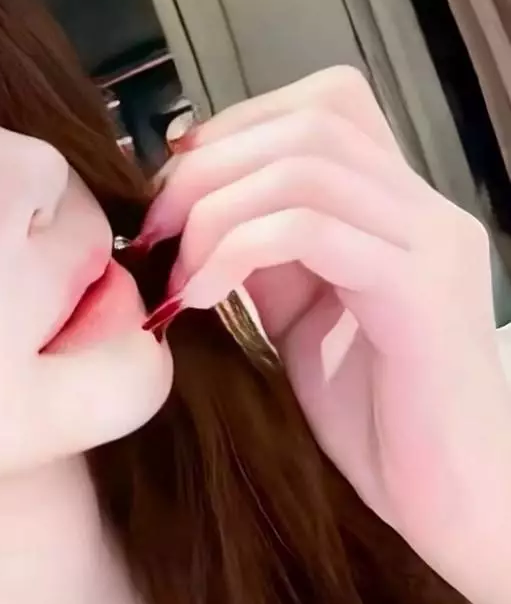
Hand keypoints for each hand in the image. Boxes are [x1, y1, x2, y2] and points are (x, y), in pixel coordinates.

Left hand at [142, 66, 510, 603]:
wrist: (448, 497)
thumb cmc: (376, 422)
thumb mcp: (304, 324)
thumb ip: (268, 264)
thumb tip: (198, 222)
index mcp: (396, 210)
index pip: (323, 106)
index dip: (233, 129)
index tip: (169, 191)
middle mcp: (423, 210)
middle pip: (310, 122)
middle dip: (209, 168)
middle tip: (155, 229)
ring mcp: (428, 244)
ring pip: (307, 165)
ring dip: (216, 209)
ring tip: (177, 271)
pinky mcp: (417, 292)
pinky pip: (313, 229)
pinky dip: (238, 249)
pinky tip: (201, 297)